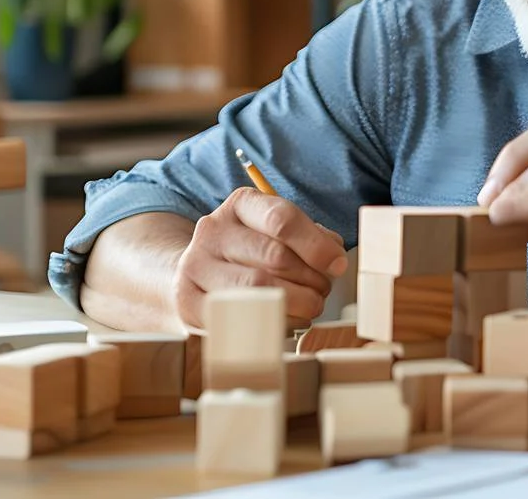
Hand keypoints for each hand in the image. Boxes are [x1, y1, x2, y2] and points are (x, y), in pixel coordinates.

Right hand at [173, 188, 349, 330]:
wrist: (194, 273)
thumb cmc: (249, 253)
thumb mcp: (276, 233)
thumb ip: (309, 238)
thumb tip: (333, 257)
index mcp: (240, 205)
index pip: (281, 219)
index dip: (316, 245)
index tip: (337, 264)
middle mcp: (212, 230)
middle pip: (274, 256)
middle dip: (311, 278)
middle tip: (323, 290)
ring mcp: (195, 266)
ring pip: (258, 289)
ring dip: (297, 302)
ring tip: (310, 305)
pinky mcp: (189, 301)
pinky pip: (241, 316)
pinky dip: (276, 322)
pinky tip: (287, 319)